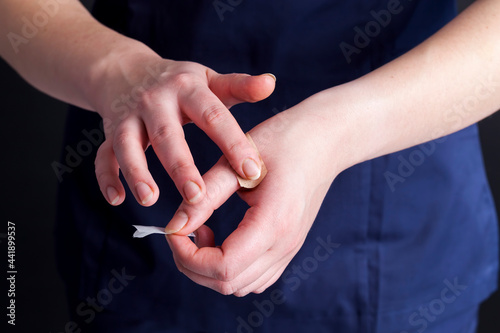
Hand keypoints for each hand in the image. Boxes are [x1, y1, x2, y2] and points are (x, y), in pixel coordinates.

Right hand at [91, 52, 275, 207]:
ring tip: (150, 200)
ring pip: (128, 145)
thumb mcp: (210, 80)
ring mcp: (128, 116)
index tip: (252, 172)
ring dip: (137, 172)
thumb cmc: (180, 83)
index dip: (232, 143)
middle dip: (181, 167)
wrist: (126, 69)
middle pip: (168, 135)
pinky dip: (106, 177)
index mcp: (188, 89)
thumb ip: (239, 86)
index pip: (213, 116)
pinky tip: (116, 200)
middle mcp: (156, 101)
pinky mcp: (109, 131)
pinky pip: (103, 155)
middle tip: (198, 196)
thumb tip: (271, 83)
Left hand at [165, 104, 341, 295]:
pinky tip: (224, 238)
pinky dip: (230, 269)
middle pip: (228, 284)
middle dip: (192, 264)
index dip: (188, 256)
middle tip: (183, 230)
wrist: (324, 141)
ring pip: (240, 286)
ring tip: (204, 230)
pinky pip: (255, 277)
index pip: (223, 267)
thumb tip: (174, 226)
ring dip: (210, 269)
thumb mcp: (237, 162)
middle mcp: (284, 245)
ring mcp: (289, 250)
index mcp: (273, 222)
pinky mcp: (288, 248)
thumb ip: (204, 196)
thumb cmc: (283, 141)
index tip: (174, 231)